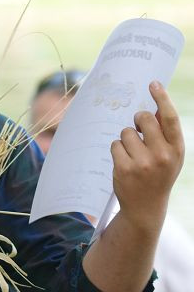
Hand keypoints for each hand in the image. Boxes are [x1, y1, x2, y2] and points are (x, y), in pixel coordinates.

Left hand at [111, 82, 183, 230]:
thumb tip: (156, 105)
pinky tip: (124, 163)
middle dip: (138, 120)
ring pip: (126, 132)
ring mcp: (142, 163)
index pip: (170, 118)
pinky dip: (117, 150)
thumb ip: (165, 133)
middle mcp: (162, 155)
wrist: (145, 207)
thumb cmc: (159, 175)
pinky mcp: (124, 169)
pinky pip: (115, 145)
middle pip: (144, 119)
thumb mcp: (170, 156)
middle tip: (139, 130)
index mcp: (176, 149)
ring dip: (126, 140)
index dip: (162, 98)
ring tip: (133, 155)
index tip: (153, 84)